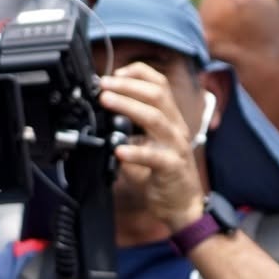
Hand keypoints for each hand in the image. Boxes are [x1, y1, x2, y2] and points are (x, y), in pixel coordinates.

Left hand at [98, 62, 205, 230]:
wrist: (180, 204)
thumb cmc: (160, 172)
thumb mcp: (142, 144)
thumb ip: (125, 130)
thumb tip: (98, 115)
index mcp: (169, 118)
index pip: (159, 84)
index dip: (137, 73)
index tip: (112, 74)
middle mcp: (175, 127)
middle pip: (157, 95)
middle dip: (128, 86)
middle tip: (103, 85)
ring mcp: (176, 146)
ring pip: (155, 118)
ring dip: (128, 107)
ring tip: (106, 102)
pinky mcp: (173, 167)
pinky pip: (155, 157)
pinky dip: (136, 152)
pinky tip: (119, 150)